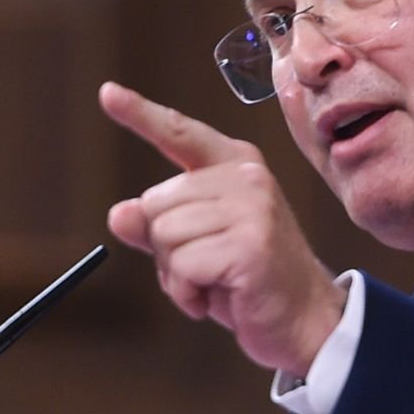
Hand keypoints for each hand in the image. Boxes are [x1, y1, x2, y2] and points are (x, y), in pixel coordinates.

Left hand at [100, 82, 344, 377]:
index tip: (107, 93)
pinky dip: (187, 294)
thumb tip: (120, 213)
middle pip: (155, 204)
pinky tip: (217, 299)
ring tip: (213, 284)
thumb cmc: (248, 280)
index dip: (141, 115)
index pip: (180, 134)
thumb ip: (158, 226)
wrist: (306, 320)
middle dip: (164, 247)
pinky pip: (183, 267)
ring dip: (176, 275)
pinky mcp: (251, 244)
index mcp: (235, 166)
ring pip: (164, 235)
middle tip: (204, 268)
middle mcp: (245, 177)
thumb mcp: (198, 247)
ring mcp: (252, 207)